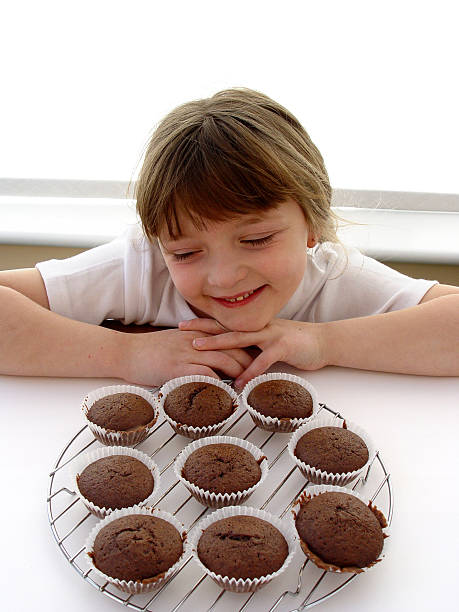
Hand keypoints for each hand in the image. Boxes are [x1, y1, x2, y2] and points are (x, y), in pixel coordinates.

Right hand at [119, 328, 253, 386]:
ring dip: (239, 373)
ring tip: (249, 384)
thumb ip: (193, 345)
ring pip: (224, 359)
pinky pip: (206, 374)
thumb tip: (207, 357)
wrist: (125, 352)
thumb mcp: (174, 341)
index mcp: (196, 333)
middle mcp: (196, 340)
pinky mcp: (180, 367)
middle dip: (249, 360)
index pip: (229, 335)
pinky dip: (220, 383)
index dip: (245, 345)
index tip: (257, 355)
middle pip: (232, 346)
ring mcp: (188, 353)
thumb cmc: (148, 350)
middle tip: (259, 372)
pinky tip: (227, 392)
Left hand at [179, 318, 326, 388]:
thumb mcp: (267, 342)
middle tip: (182, 332)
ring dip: (218, 344)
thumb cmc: (293, 343)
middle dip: (202, 328)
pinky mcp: (283, 346)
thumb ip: (250, 347)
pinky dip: (251, 372)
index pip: (224, 322)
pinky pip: (263, 360)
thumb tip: (230, 359)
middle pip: (226, 326)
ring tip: (199, 351)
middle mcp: (258, 326)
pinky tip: (240, 383)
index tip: (183, 325)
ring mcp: (270, 334)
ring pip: (239, 338)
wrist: (322, 342)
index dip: (203, 323)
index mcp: (253, 326)